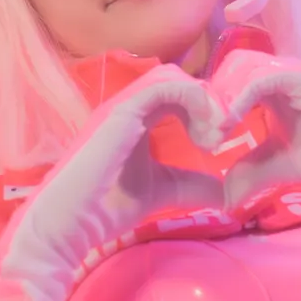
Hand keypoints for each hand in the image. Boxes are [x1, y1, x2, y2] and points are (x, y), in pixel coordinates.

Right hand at [0, 64, 226, 300]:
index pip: (177, 95)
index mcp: (137, 119)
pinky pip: (165, 86)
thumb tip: (226, 192)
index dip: (203, 111)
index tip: (217, 143)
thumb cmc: (108, 208)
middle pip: (178, 81)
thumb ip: (193, 186)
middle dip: (207, 103)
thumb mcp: (164, 192)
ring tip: (214, 135)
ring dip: (202, 101)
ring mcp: (124, 104)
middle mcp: (130, 105)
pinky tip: (204, 132)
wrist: (73, 222)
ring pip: (173, 77)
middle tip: (221, 136)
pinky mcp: (124, 109)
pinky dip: (193, 101)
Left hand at [210, 50, 300, 257]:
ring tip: (214, 133)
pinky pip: (263, 77)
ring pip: (240, 67)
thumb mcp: (284, 167)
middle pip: (226, 70)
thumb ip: (254, 172)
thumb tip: (223, 195)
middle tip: (201, 136)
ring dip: (221, 98)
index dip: (206, 109)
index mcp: (271, 93)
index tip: (196, 141)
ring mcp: (293, 73)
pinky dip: (242, 98)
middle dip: (207, 99)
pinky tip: (231, 124)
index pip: (226, 85)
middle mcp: (279, 76)